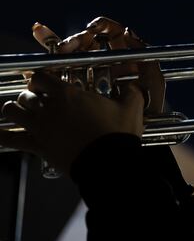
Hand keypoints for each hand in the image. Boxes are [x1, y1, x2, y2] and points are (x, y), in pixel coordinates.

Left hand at [0, 16, 165, 173]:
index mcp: (69, 94)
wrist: (109, 163)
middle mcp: (50, 108)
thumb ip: (131, 92)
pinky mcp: (39, 147)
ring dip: (13, 110)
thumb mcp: (131, 107)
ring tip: (20, 113)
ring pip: (11, 112)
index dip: (39, 79)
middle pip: (24, 95)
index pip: (40, 77)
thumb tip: (134, 86)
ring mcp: (41, 128)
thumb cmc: (118, 133)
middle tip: (37, 101)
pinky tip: (1, 134)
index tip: (45, 83)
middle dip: (29, 97)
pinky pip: (11, 139)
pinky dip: (3, 136)